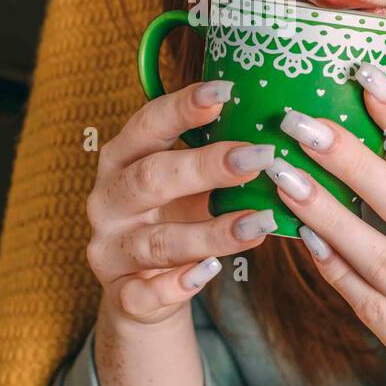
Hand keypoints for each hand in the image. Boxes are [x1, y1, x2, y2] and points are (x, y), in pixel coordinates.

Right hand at [85, 79, 277, 327]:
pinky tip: (211, 272)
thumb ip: (215, 158)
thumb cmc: (174, 219)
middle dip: (206, 166)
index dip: (183, 107)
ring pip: (158, 241)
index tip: (228, 90)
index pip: (147, 125)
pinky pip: (145, 293)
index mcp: (121, 159)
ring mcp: (110, 249)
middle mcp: (108, 200)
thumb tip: (277, 129)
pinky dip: (178, 285)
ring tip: (260, 223)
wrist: (143, 291)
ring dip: (212, 232)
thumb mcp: (188, 184)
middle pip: (151, 178)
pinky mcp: (121, 294)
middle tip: (260, 157)